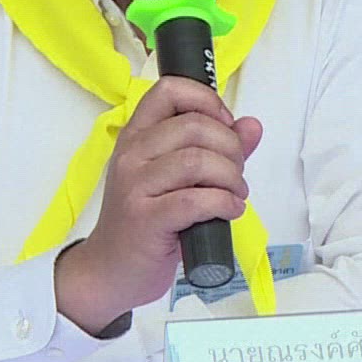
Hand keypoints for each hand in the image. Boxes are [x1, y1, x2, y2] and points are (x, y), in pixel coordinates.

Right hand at [54, 77, 261, 333]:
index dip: (206, 100)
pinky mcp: (146, 220)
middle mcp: (131, 155)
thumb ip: (215, 149)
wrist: (108, 271)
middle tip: (235, 173)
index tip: (224, 125)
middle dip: (230, 147)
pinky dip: (224, 203)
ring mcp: (135, 187)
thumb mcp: (176, 179)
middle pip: (194, 126)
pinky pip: (196, 200)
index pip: (168, 90)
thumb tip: (252, 125)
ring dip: (230, 177)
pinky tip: (230, 211)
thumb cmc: (144, 222)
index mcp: (136, 136)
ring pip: (197, 161)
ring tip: (235, 194)